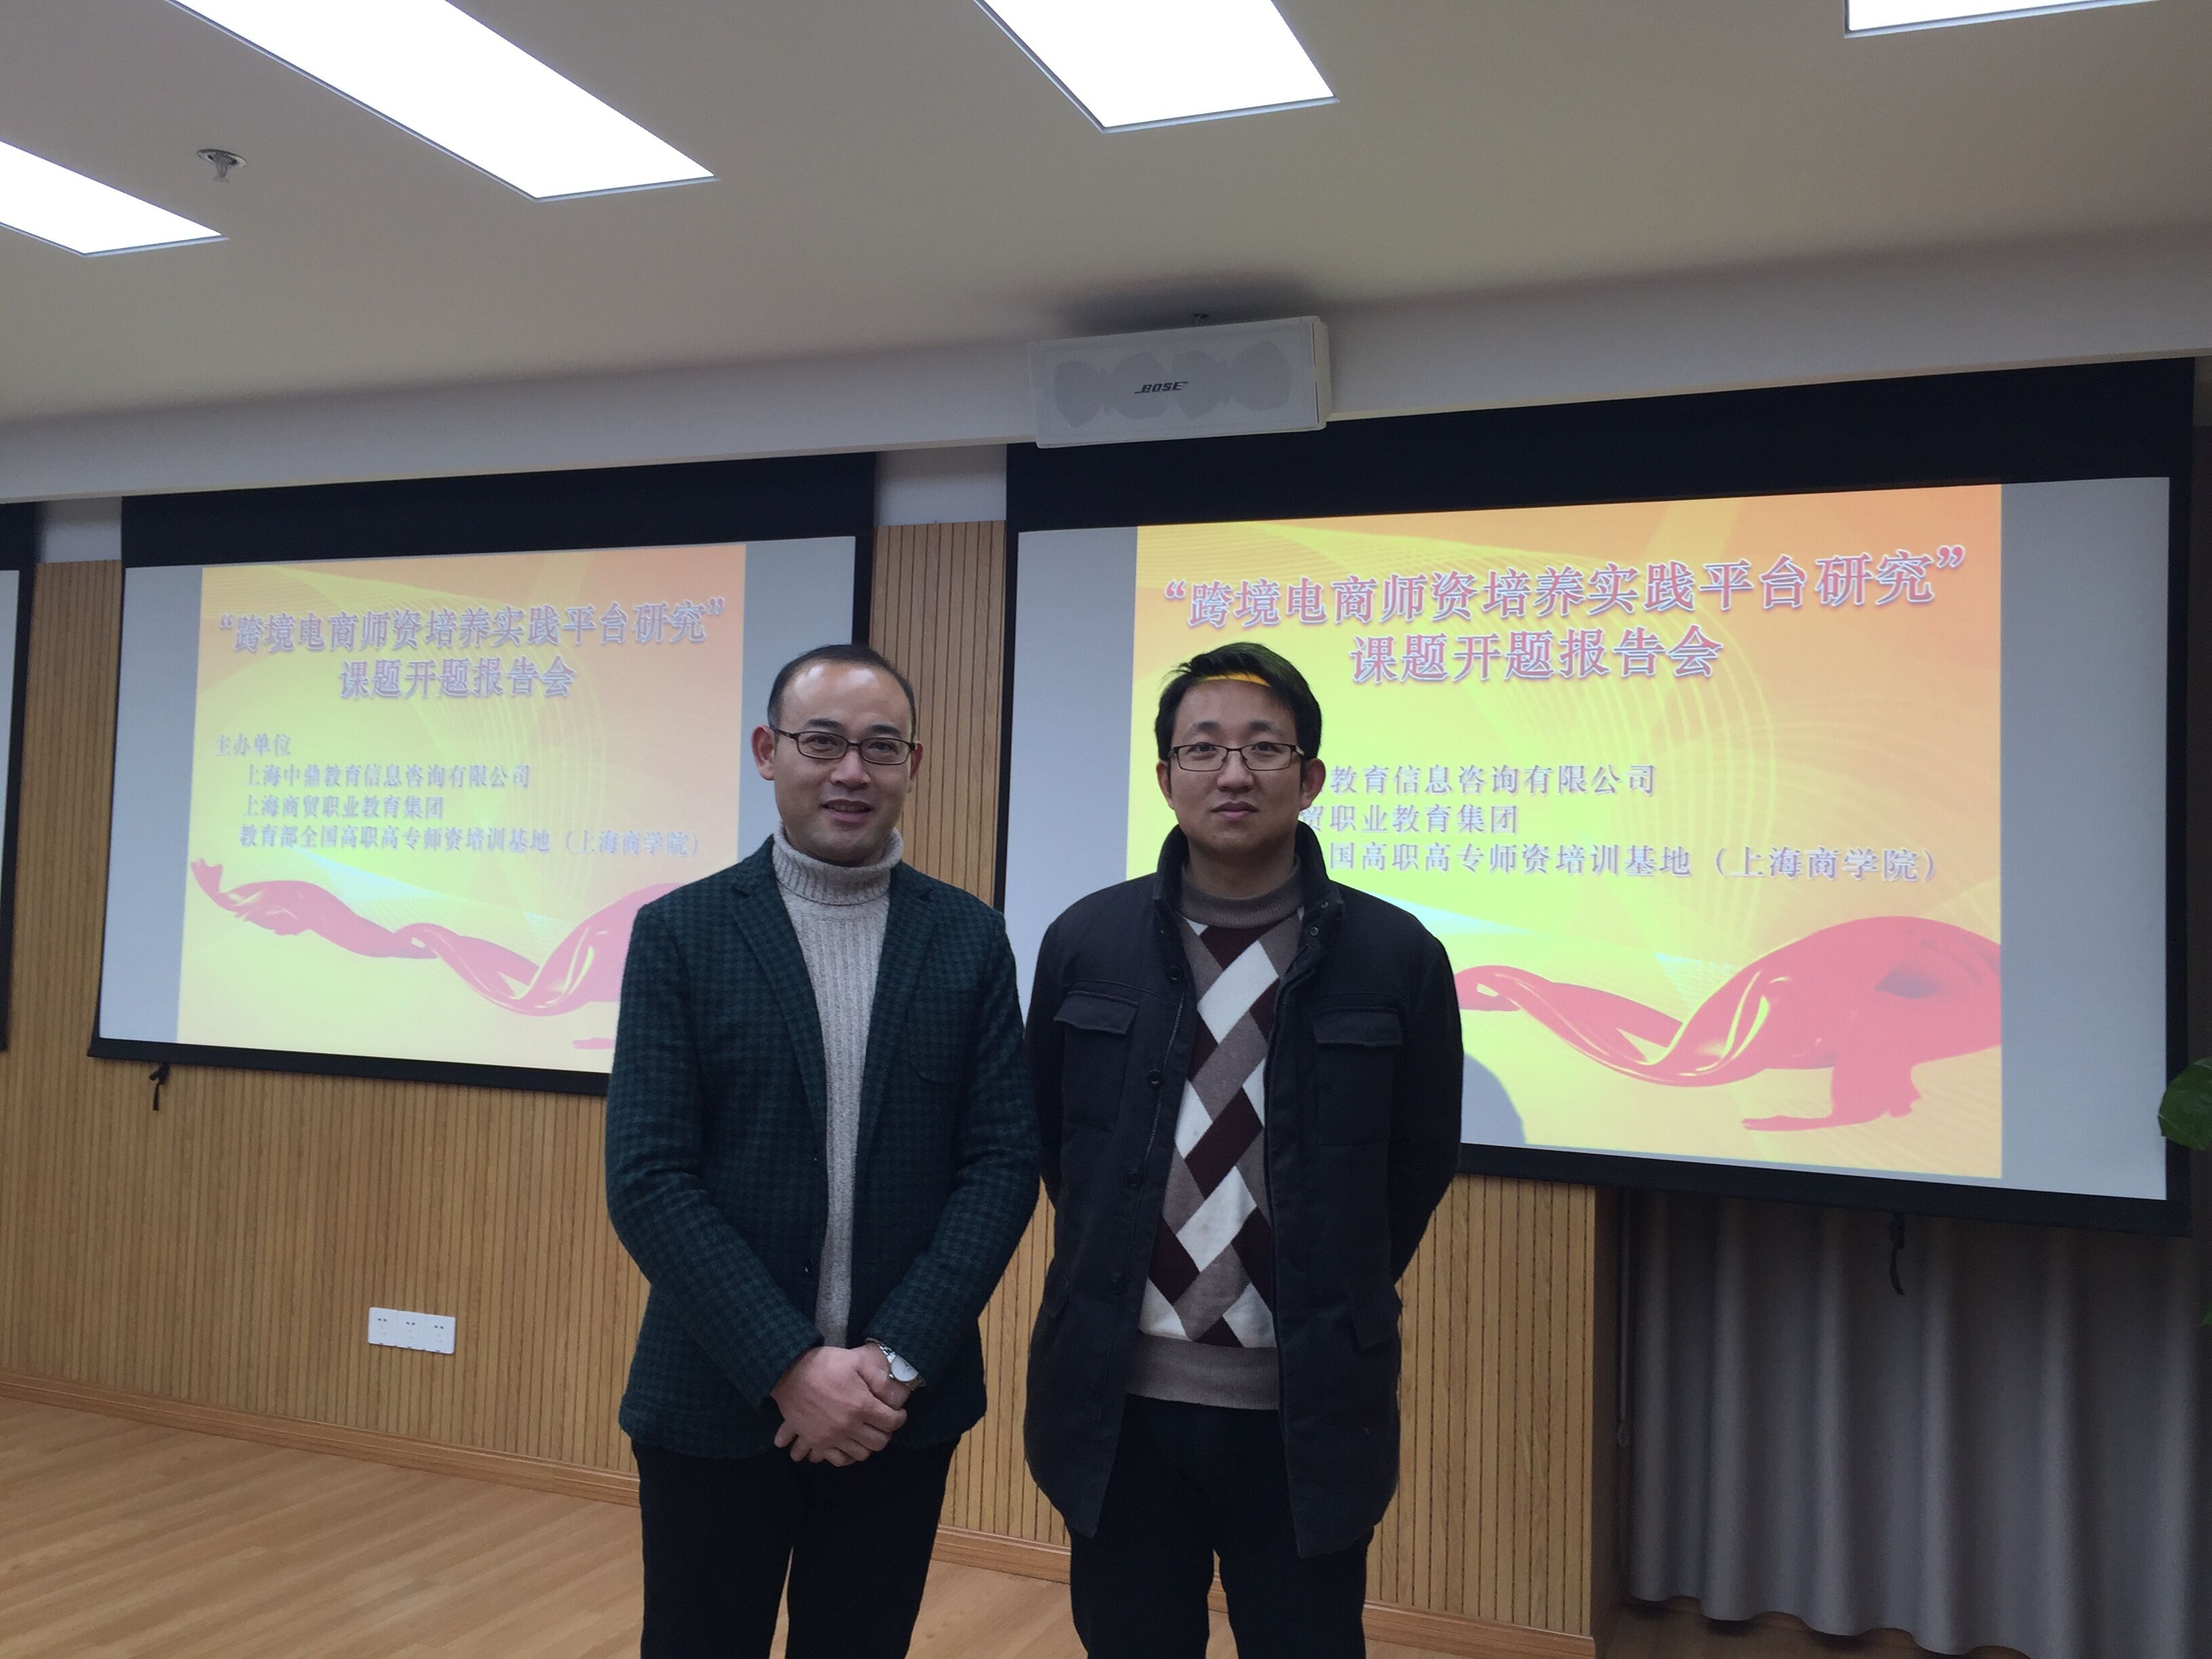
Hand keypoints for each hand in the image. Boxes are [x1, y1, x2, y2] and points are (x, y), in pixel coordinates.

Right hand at [769, 1345, 905, 1465]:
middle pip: (879, 1442)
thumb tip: (896, 1396)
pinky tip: (849, 1446)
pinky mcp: (817, 1442)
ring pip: (861, 1454)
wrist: (790, 1373)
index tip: (898, 1414)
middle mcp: (849, 1426)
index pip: (891, 1422)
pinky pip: (838, 1459)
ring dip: (868, 1446)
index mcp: (861, 1406)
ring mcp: (832, 1437)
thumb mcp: (856, 1362)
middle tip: (883, 1424)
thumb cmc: (825, 1364)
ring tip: (867, 1434)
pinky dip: (847, 1456)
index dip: (899, 1418)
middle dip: (885, 1433)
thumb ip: (879, 1379)